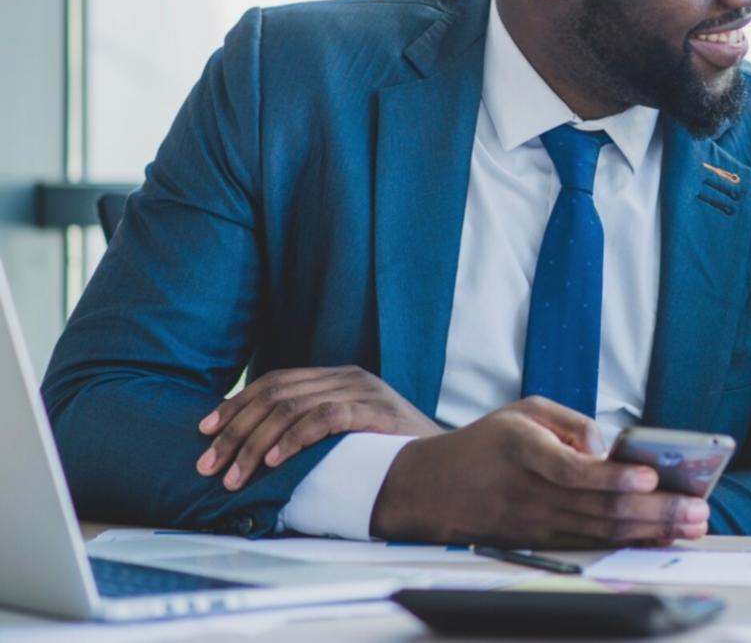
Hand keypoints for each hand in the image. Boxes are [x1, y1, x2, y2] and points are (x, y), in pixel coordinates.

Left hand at [196, 366, 442, 489]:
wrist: (444, 459)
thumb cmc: (390, 453)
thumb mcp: (348, 432)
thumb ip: (315, 427)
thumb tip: (258, 447)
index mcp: (337, 376)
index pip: (274, 382)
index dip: (235, 405)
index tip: (204, 432)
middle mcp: (347, 376)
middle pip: (274, 395)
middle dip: (234, 431)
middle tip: (209, 465)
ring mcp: (362, 391)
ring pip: (291, 408)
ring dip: (254, 444)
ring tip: (235, 476)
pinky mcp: (374, 410)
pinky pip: (323, 418)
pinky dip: (293, 439)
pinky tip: (274, 460)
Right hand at [370, 397, 709, 547]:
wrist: (435, 488)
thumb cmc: (489, 442)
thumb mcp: (525, 411)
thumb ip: (571, 423)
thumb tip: (608, 448)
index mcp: (525, 451)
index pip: (572, 471)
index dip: (612, 478)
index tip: (649, 477)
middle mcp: (532, 493)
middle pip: (599, 508)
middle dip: (654, 511)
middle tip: (696, 508)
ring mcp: (537, 524)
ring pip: (601, 532)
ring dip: (651, 530)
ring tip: (692, 524)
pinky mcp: (541, 542)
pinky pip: (591, 545)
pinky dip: (629, 543)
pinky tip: (660, 538)